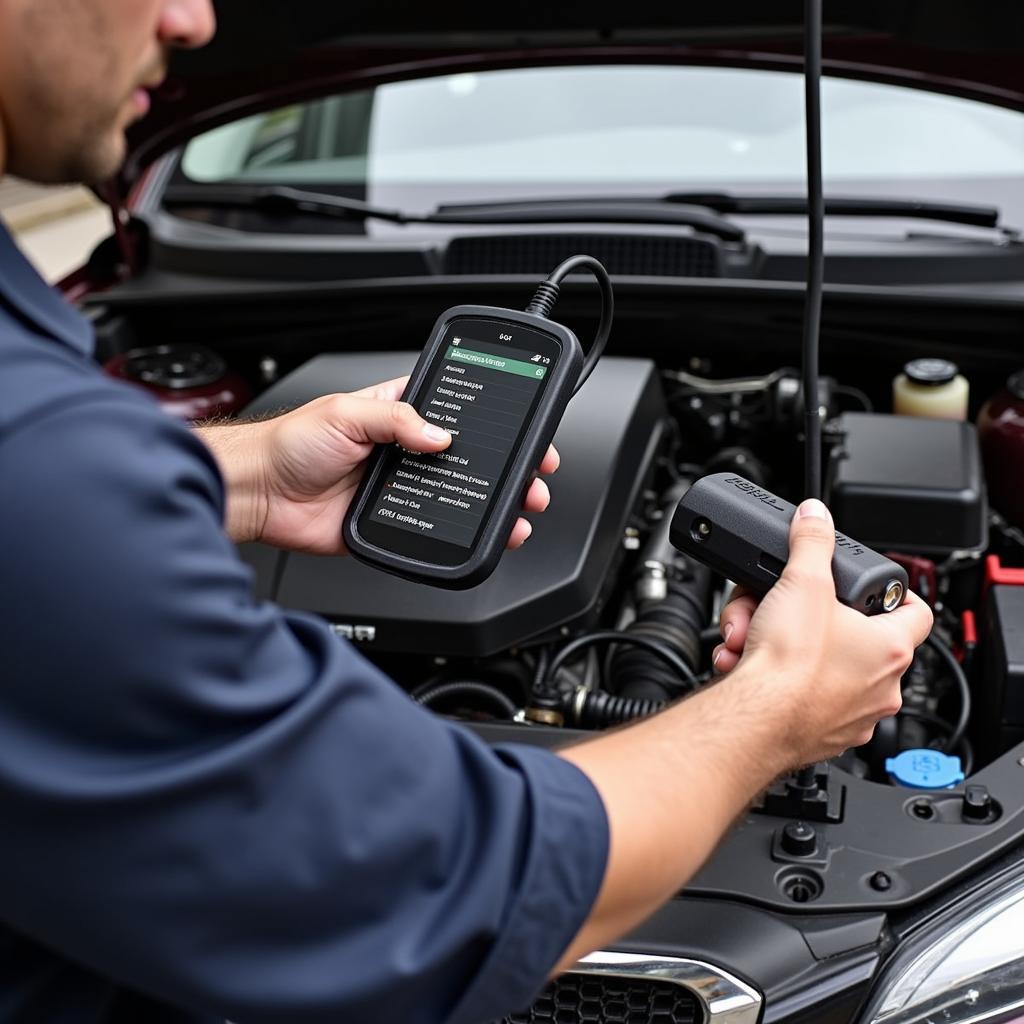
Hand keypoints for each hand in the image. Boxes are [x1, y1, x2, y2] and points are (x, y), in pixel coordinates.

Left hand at [202, 378, 557, 553]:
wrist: (260, 493)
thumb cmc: (291, 443)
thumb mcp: (347, 413)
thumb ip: (398, 421)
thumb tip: (440, 436)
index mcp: (399, 417)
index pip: (457, 415)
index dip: (494, 424)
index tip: (525, 431)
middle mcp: (404, 453)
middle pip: (467, 462)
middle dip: (507, 471)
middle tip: (533, 478)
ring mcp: (400, 491)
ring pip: (457, 500)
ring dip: (492, 506)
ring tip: (519, 511)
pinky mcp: (390, 524)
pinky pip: (432, 533)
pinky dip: (459, 537)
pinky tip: (482, 535)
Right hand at [713, 499, 932, 763]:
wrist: (756, 719)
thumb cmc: (790, 665)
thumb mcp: (802, 581)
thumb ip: (811, 542)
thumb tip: (815, 516)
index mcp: (891, 648)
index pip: (915, 611)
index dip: (892, 593)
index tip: (867, 586)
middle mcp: (880, 687)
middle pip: (847, 635)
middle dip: (804, 618)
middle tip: (780, 609)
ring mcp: (851, 715)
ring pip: (817, 666)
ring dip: (781, 646)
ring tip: (752, 636)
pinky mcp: (818, 734)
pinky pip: (798, 696)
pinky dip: (773, 679)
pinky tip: (747, 664)